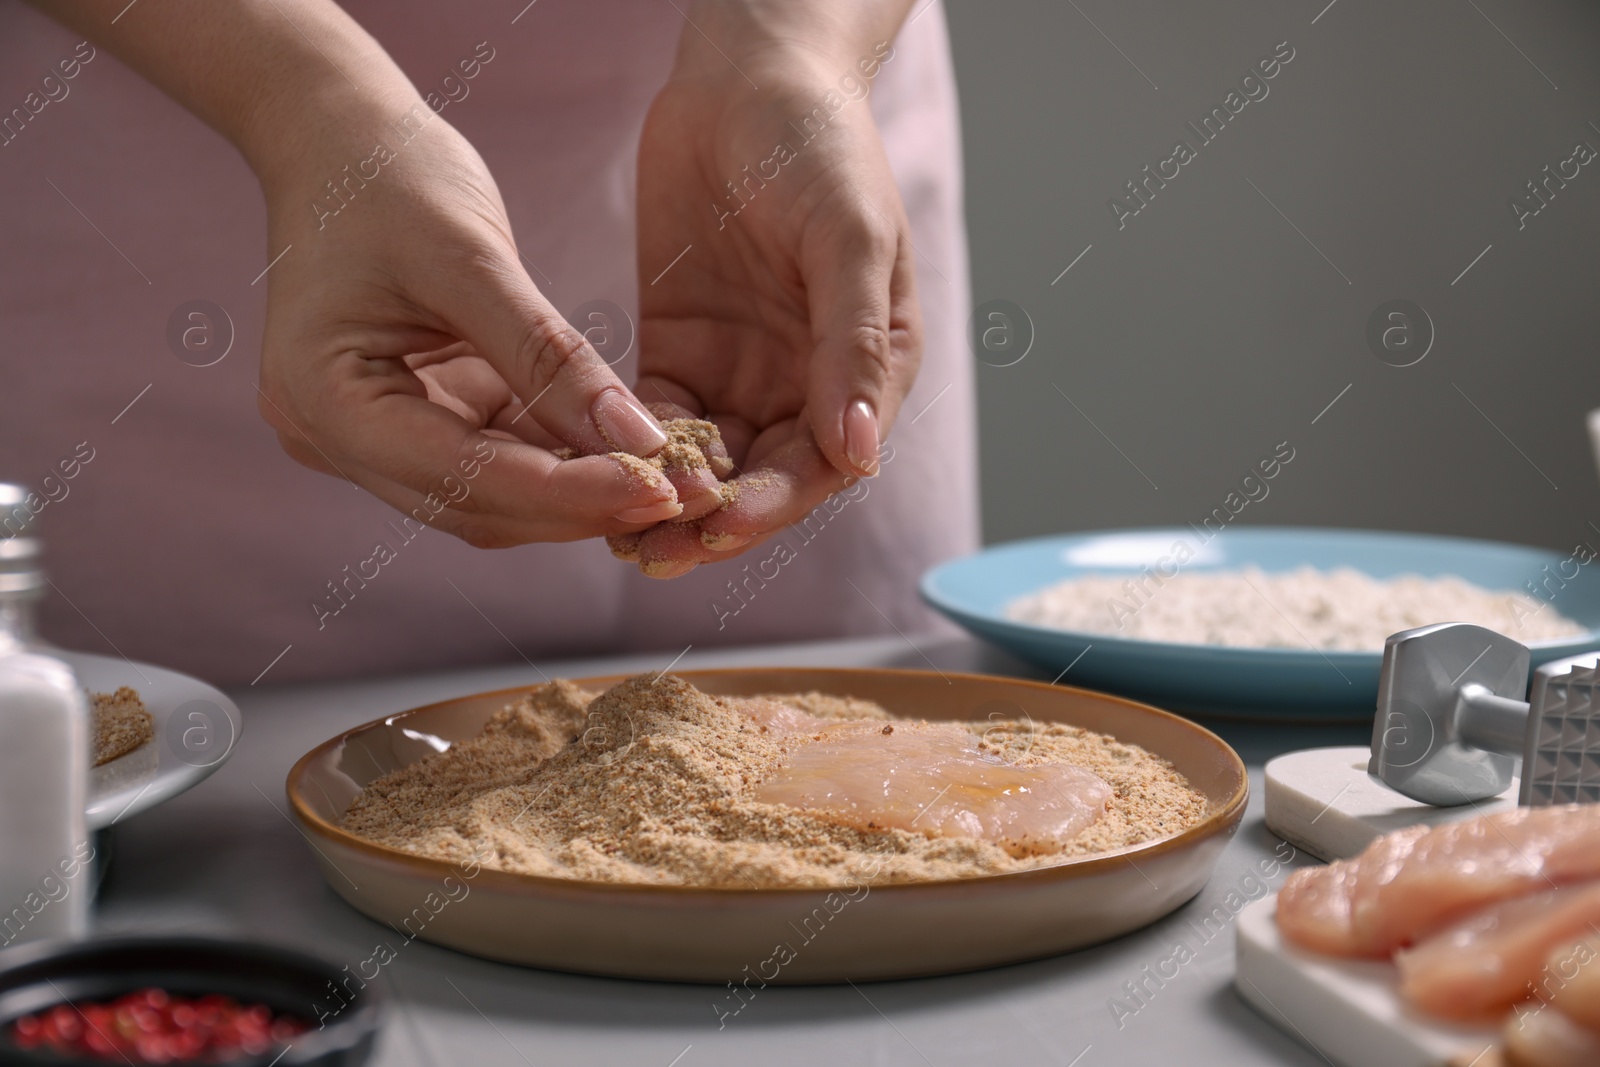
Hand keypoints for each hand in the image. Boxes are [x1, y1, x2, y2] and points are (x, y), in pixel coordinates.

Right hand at [31, 0, 684, 547]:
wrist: (341, 138)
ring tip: (669, 481)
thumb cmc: (391, 176)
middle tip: (682, 496)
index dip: (564, 494)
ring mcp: (374, 436)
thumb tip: (636, 441)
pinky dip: (563, 460)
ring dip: (579, 495)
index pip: (460, 478)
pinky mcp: (418, 419)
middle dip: (580, 506)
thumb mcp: (472, 256)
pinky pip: (498, 459)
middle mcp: (337, 437)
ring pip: (492, 497)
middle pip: (476, 506)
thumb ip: (549, 357)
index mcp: (327, 401)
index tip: (656, 489)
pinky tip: (629, 453)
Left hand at [622, 2, 921, 576]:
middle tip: (654, 555)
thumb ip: (852, 345)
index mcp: (867, 368)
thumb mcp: (848, 238)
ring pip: (707, 463)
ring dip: (667, 503)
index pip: (824, 460)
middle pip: (762, 478)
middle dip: (712, 520)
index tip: (721, 524)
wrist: (747, 76)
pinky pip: (656, 419)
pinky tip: (593, 477)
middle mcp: (808, 384)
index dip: (775, 501)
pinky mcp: (681, 352)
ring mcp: (743, 372)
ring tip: (617, 542)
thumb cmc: (819, 145)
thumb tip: (860, 455)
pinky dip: (631, 452)